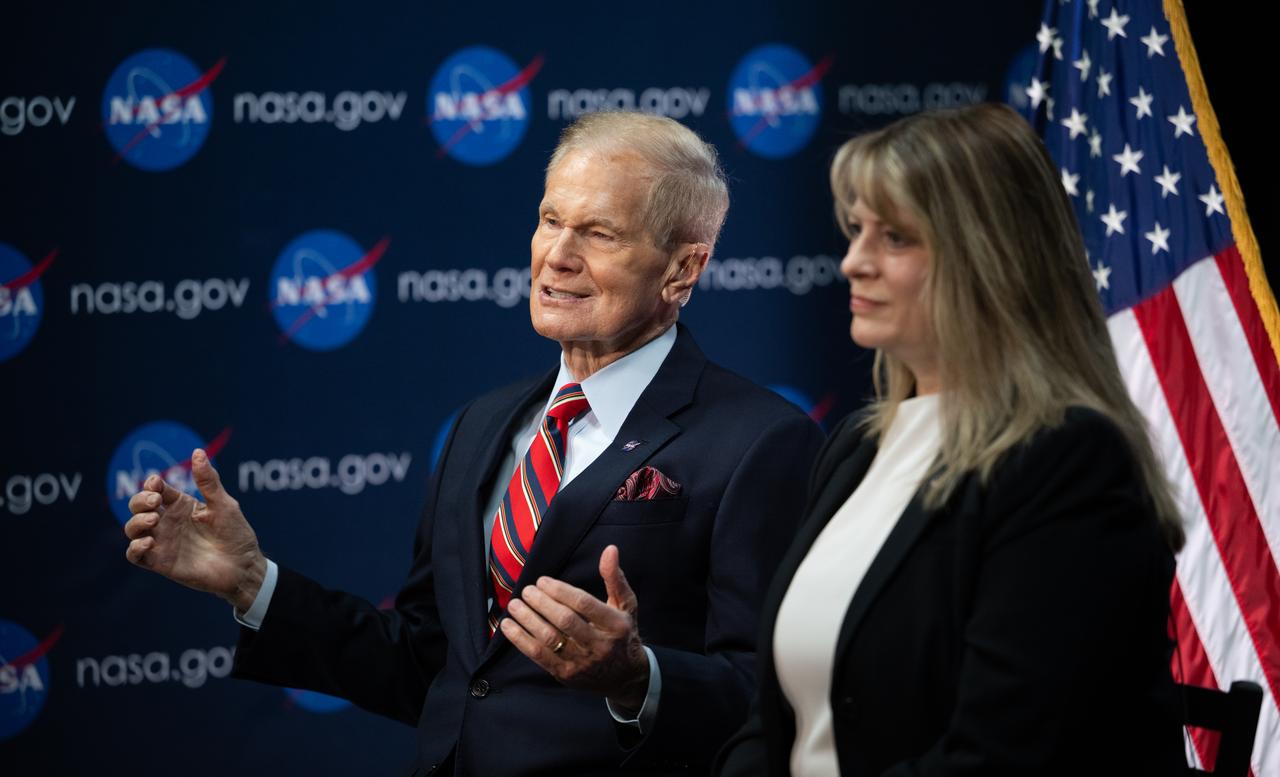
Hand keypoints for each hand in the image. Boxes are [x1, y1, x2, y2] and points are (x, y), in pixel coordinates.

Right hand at [123, 448, 265, 611]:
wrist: (243, 566)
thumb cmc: (236, 534)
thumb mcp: (223, 504)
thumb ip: (208, 481)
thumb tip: (197, 451)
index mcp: (181, 505)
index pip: (156, 489)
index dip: (152, 484)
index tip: (157, 484)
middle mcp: (168, 522)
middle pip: (138, 506)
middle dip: (139, 500)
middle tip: (155, 501)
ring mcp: (162, 542)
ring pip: (132, 529)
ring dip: (135, 522)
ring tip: (153, 520)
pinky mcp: (160, 562)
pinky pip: (135, 555)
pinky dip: (134, 548)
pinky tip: (148, 542)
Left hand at [501, 544, 648, 710]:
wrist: (624, 676)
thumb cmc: (622, 633)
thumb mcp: (626, 605)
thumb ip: (615, 578)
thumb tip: (609, 549)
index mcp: (615, 625)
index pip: (584, 604)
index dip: (560, 591)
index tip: (542, 581)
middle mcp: (600, 645)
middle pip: (565, 621)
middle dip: (542, 603)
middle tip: (527, 590)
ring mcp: (582, 662)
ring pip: (550, 639)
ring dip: (528, 620)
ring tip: (515, 605)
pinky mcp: (566, 674)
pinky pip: (539, 656)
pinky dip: (521, 640)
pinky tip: (509, 626)